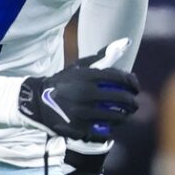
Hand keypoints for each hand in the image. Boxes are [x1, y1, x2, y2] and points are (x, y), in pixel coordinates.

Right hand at [17, 62, 140, 142]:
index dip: (133, 84)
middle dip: (132, 102)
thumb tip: (125, 43)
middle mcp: (86, 94)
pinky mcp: (79, 128)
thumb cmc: (64, 82)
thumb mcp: (79, 66)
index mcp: (88, 76)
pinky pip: (104, 130)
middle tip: (134, 104)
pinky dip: (111, 128)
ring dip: (124, 116)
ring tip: (125, 115)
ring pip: (116, 116)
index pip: (121, 79)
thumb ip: (102, 56)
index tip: (136, 88)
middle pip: (122, 99)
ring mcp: (83, 112)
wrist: (38, 101)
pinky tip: (111, 124)